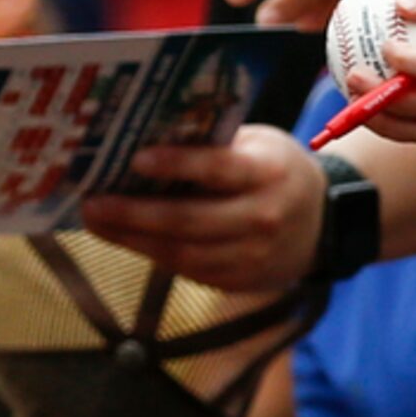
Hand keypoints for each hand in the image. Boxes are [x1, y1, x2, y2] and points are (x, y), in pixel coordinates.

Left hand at [79, 125, 323, 292]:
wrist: (323, 223)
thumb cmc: (274, 169)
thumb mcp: (256, 144)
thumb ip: (213, 143)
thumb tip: (146, 134)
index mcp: (269, 173)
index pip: (217, 169)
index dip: (176, 164)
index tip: (135, 158)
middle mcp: (264, 218)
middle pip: (190, 220)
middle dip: (134, 214)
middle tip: (92, 203)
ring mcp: (253, 256)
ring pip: (183, 253)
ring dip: (132, 239)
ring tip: (96, 222)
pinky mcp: (241, 282)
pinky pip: (189, 270)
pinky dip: (153, 254)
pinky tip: (124, 238)